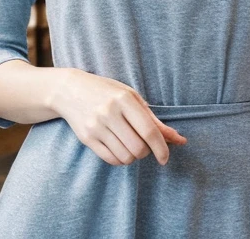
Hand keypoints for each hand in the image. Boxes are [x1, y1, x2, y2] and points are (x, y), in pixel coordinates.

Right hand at [51, 69, 187, 165]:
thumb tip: (179, 140)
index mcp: (124, 99)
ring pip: (125, 157)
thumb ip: (154, 120)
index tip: (165, 158)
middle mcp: (109, 113)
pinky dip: (120, 159)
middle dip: (146, 152)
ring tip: (131, 145)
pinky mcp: (87, 138)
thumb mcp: (131, 97)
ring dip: (133, 157)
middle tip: (144, 145)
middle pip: (138, 148)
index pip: (148, 131)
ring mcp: (96, 126)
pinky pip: (111, 159)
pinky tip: (120, 148)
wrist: (70, 90)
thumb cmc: (107, 91)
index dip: (161, 148)